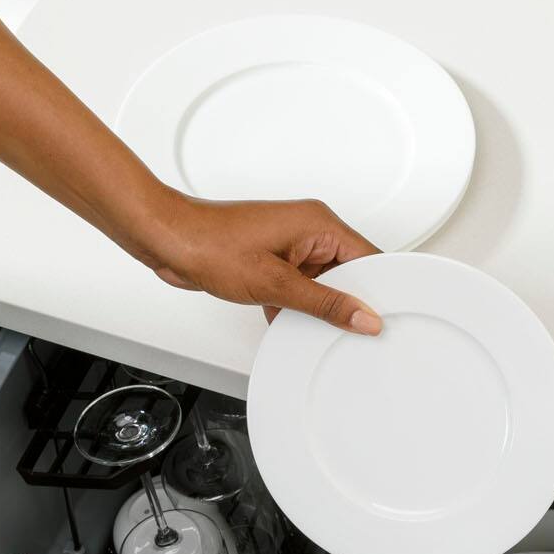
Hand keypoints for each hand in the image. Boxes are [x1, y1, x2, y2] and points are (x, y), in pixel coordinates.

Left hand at [140, 193, 383, 332]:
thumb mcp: (276, 283)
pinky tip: (284, 320)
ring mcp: (290, 244)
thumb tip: (363, 316)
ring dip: (315, 306)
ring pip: (322, 283)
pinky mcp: (273, 259)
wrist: (168, 239)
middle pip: (348, 272)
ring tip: (308, 322)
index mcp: (318, 223)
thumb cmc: (211, 245)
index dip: (380, 289)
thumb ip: (324, 303)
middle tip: (349, 329)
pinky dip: (294, 306)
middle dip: (346, 301)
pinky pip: (299, 286)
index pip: (369, 257)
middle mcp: (308, 230)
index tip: (386, 317)